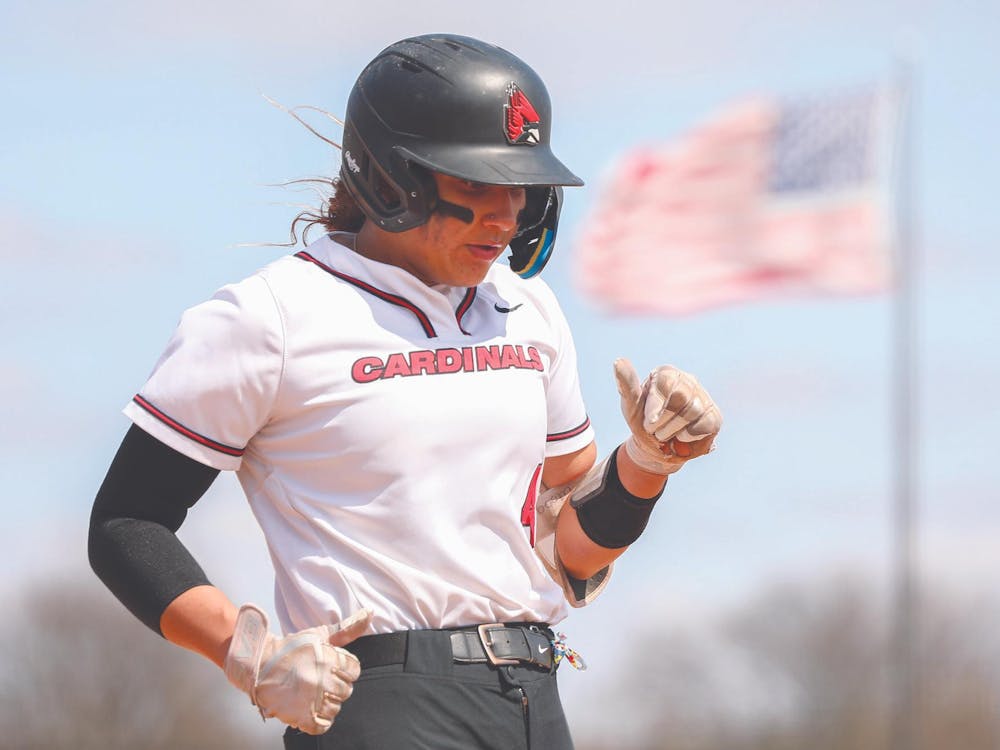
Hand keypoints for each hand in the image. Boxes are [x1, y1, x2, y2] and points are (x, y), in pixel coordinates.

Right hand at [224, 604, 372, 734]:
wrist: (259, 663)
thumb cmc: (290, 648)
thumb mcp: (319, 634)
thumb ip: (347, 628)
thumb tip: (369, 613)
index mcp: (328, 659)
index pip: (355, 670)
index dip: (344, 668)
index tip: (332, 667)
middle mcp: (322, 680)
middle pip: (346, 690)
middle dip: (336, 685)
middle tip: (319, 679)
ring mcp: (311, 699)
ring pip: (336, 708)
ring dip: (327, 702)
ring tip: (313, 692)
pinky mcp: (300, 716)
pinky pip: (323, 726)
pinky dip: (319, 720)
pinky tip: (311, 708)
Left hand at [614, 358, 720, 474]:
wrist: (656, 448)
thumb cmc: (643, 421)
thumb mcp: (630, 404)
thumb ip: (626, 383)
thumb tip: (618, 361)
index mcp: (666, 373)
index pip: (666, 384)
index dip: (656, 407)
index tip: (649, 423)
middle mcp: (688, 381)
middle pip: (680, 398)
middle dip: (663, 422)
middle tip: (654, 430)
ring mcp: (704, 397)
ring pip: (693, 412)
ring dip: (673, 431)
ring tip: (666, 433)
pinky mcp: (714, 416)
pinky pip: (704, 426)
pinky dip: (688, 437)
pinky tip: (681, 436)